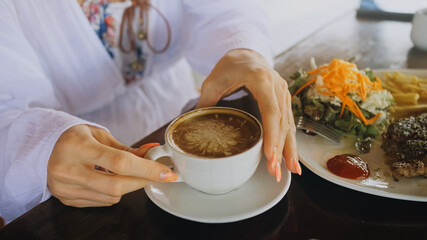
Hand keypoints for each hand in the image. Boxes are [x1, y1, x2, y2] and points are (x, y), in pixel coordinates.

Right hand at [47, 124, 176, 206]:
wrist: (46, 148)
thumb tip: (154, 152)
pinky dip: (112, 193)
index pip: (119, 162)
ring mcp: (64, 187)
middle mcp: (67, 168)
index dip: (147, 169)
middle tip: (154, 174)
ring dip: (127, 186)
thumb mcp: (101, 136)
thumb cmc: (78, 138)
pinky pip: (101, 202)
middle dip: (141, 181)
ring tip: (125, 172)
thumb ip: (128, 149)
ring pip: (111, 196)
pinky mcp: (65, 199)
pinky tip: (107, 180)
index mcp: (77, 145)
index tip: (166, 174)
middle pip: (116, 185)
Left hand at [196, 49, 300, 180]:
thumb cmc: (230, 65)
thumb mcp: (213, 81)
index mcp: (261, 79)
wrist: (247, 54)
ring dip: (289, 149)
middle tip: (276, 172)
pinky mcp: (284, 101)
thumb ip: (205, 102)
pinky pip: (288, 123)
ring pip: (289, 125)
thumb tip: (195, 126)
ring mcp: (283, 94)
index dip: (271, 134)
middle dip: (281, 149)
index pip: (270, 111)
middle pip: (282, 122)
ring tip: (290, 171)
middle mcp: (277, 86)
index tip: (270, 155)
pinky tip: (291, 158)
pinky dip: (290, 142)